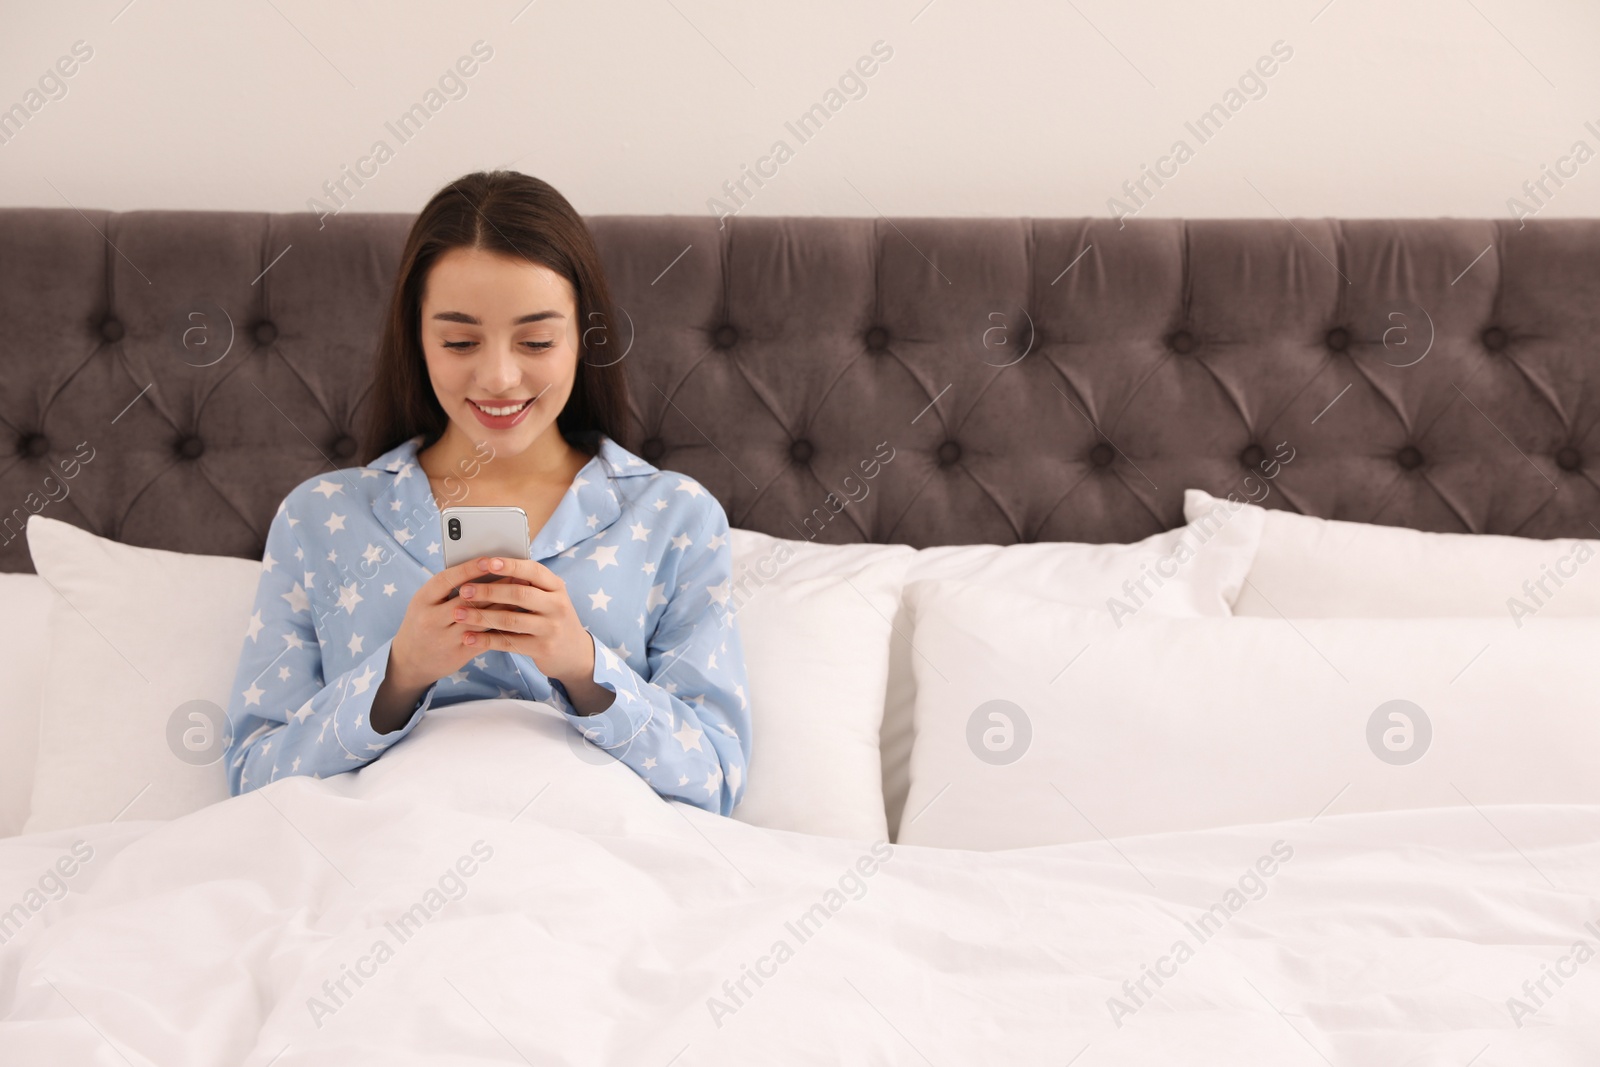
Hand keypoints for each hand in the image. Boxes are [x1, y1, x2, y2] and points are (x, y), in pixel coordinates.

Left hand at [449, 556, 595, 685]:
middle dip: (489, 591)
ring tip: (459, 614)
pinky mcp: (543, 648)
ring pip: (511, 619)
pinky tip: (469, 638)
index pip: (533, 570)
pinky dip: (486, 640)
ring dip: (481, 616)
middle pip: (520, 593)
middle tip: (464, 591)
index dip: (510, 565)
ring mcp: (551, 628)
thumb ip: (528, 585)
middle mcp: (557, 605)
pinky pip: (509, 643)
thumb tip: (490, 566)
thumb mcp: (549, 598)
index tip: (486, 562)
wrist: (575, 653)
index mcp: (556, 587)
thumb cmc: (552, 618)